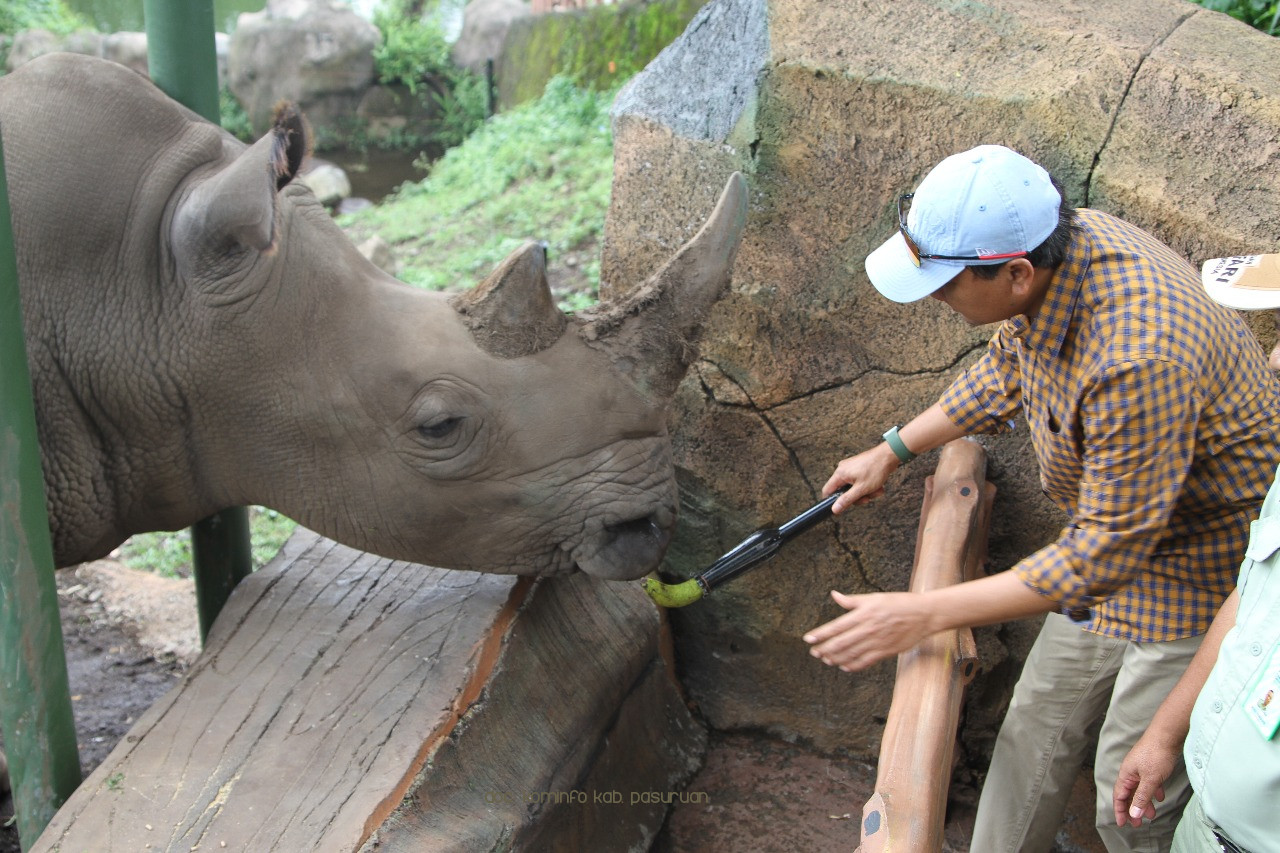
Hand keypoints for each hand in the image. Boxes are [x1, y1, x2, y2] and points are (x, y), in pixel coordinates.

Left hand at [803, 590, 933, 670]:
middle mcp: (868, 629)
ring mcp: (877, 642)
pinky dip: (853, 666)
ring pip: (851, 654)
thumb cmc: (898, 603)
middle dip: (824, 649)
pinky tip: (844, 666)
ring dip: (835, 658)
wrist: (923, 614)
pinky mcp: (886, 651)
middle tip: (814, 652)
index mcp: (863, 614)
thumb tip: (834, 595)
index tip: (808, 639)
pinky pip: (865, 662)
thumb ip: (852, 600)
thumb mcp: (874, 597)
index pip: (836, 626)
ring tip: (826, 659)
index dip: (821, 634)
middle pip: (840, 643)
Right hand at [824, 444, 899, 513]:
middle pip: (843, 491)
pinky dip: (868, 485)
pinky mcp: (858, 467)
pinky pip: (859, 481)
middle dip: (856, 497)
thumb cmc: (876, 469)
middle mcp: (843, 469)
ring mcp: (850, 468)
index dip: (833, 501)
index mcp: (840, 474)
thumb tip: (835, 509)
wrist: (889, 456)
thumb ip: (847, 500)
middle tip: (866, 497)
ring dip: (865, 492)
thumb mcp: (861, 489)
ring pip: (853, 487)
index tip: (843, 506)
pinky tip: (877, 485)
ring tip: (875, 489)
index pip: (827, 490)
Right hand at [1111, 732, 1175, 827]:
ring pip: (1140, 789)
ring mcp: (1141, 768)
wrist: (1167, 735)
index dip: (1120, 811)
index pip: (1119, 796)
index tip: (1122, 824)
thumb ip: (1141, 797)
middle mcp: (1131, 772)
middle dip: (1133, 809)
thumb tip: (1134, 813)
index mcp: (1126, 775)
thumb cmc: (1156, 754)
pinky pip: (1149, 782)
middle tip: (1137, 824)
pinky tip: (1160, 796)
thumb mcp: (1150, 780)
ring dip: (1144, 802)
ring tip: (1151, 813)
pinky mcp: (1151, 765)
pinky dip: (1153, 791)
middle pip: (1129, 794)